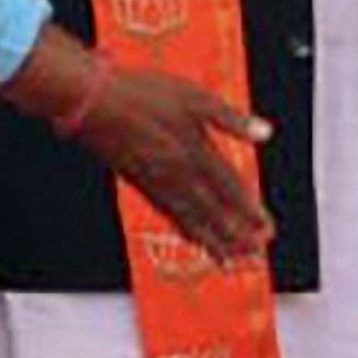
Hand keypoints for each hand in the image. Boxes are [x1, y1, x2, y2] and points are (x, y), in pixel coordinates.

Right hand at [70, 67, 274, 261]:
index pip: (231, 189)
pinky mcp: (139, 184)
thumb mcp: (196, 97)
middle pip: (214, 213)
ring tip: (230, 260)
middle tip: (255, 255)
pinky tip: (193, 237)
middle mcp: (179, 175)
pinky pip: (168, 214)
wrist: (92, 103)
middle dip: (236, 236)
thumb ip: (232, 119)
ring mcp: (157, 183)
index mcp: (196, 153)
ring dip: (213, 241)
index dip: (250, 211)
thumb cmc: (141, 96)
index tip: (266, 229)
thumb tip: (266, 132)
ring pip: (191, 220)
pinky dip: (185, 229)